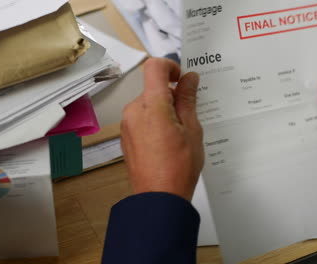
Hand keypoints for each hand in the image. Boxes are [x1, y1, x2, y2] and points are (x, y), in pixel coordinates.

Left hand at [120, 58, 203, 200]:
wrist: (158, 198)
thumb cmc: (179, 166)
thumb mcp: (192, 129)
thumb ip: (187, 99)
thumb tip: (189, 78)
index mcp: (151, 105)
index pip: (154, 67)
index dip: (170, 66)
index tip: (182, 80)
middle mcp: (133, 110)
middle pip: (152, 88)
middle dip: (170, 95)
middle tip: (188, 116)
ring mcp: (126, 124)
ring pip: (146, 104)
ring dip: (162, 109)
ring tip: (178, 133)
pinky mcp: (125, 136)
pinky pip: (140, 118)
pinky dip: (154, 121)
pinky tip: (166, 141)